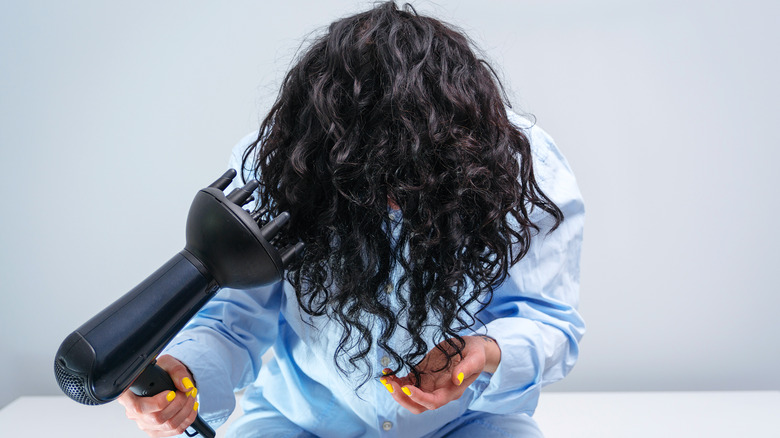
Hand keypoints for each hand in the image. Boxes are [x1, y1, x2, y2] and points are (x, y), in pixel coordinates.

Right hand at [117, 355, 199, 436]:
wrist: (168, 382)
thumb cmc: (163, 372)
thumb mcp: (169, 363)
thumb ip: (177, 371)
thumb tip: (186, 386)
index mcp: (129, 394)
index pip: (136, 406)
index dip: (156, 403)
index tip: (171, 393)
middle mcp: (134, 412)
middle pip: (156, 418)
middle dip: (178, 404)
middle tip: (186, 392)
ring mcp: (145, 423)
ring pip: (168, 425)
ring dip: (185, 410)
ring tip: (190, 396)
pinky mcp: (156, 430)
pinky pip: (175, 430)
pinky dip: (187, 418)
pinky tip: (190, 407)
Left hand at [381, 336, 500, 413]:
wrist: (472, 348)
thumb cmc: (475, 353)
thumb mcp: (475, 358)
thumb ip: (467, 369)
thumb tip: (457, 379)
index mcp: (451, 390)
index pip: (433, 402)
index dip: (419, 398)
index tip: (407, 388)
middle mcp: (438, 391)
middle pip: (417, 405)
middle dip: (402, 398)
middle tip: (390, 385)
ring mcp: (429, 384)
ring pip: (409, 396)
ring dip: (395, 390)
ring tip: (385, 378)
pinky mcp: (422, 375)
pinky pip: (406, 382)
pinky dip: (395, 380)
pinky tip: (387, 371)